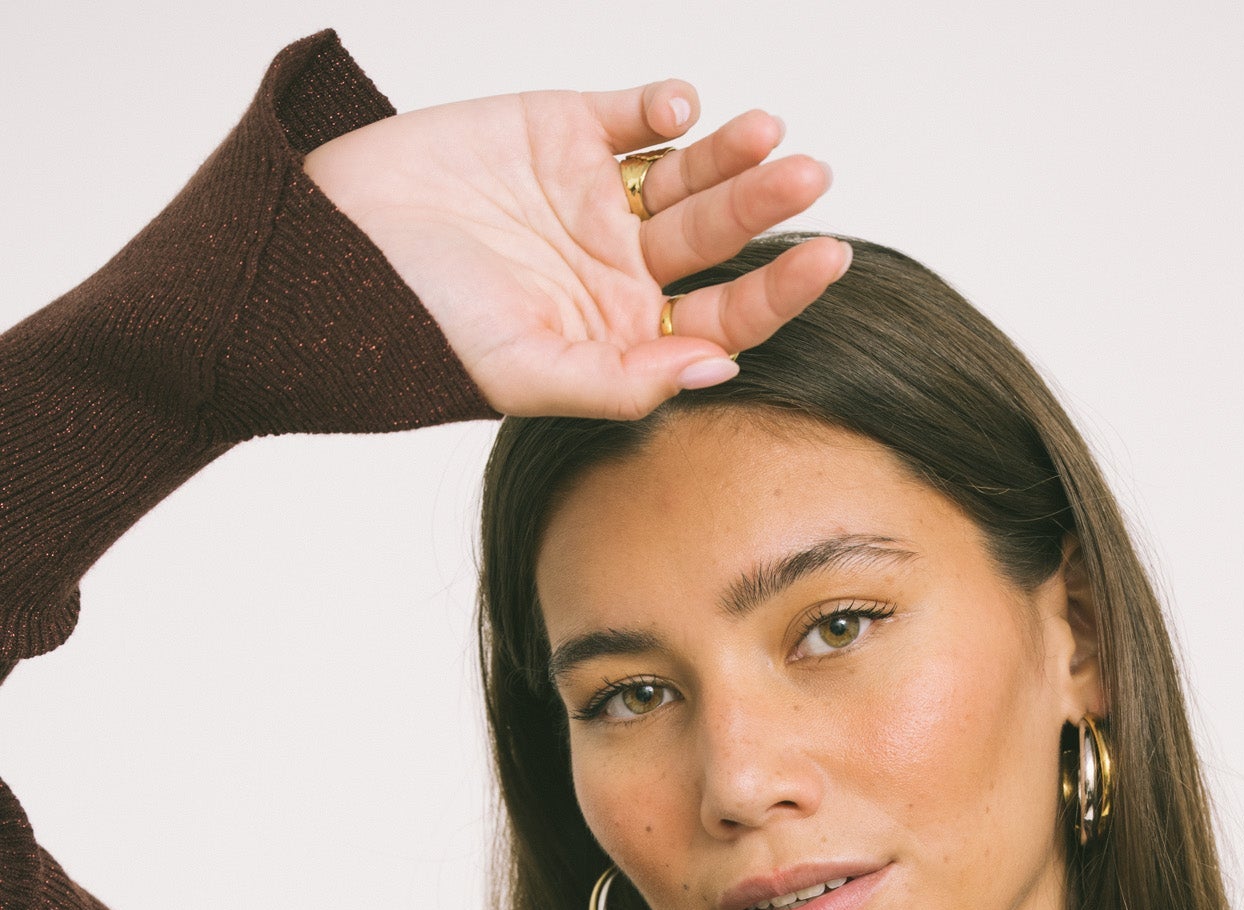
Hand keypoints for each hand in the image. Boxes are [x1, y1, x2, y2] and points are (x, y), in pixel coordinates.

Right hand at [303, 80, 846, 418]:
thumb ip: (618, 382)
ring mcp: (593, 198)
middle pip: (715, 239)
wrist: (329, 248)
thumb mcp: (522, 372)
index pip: (722, 318)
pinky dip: (660, 107)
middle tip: (810, 177)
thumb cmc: (417, 327)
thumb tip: (718, 372)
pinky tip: (679, 109)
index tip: (827, 260)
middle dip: (765, 207)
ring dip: (730, 155)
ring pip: (688, 173)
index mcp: (624, 336)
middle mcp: (620, 270)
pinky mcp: (558, 129)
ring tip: (768, 135)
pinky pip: (629, 115)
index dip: (778, 290)